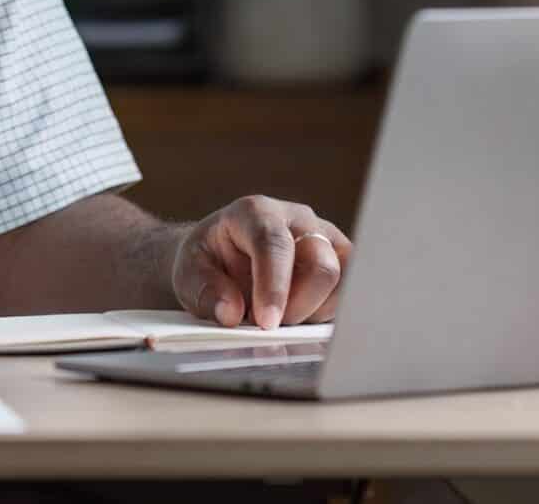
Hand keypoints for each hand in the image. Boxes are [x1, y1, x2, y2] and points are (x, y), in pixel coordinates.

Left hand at [172, 195, 350, 330]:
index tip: (266, 322)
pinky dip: (328, 312)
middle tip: (269, 326)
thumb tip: (231, 313)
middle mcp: (297, 219)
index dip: (274, 287)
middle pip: (320, 265)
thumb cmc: (207, 260)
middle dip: (298, 306)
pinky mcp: (340, 258)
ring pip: (342, 281)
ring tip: (281, 316)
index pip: (274, 244)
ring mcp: (323, 237)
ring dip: (314, 311)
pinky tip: (301, 315)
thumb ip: (205, 290)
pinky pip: (349, 291)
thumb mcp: (188, 272)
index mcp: (256, 212)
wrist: (220, 255)